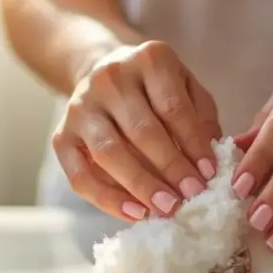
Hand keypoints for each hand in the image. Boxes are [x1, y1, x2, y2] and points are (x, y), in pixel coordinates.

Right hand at [53, 40, 221, 220]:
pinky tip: (135, 213)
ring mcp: (81, 106)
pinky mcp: (61, 135)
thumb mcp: (187, 87)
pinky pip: (80, 174)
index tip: (209, 174)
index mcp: (148, 59)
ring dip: (141, 186)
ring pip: (109, 153)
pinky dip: (107, 198)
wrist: (102, 69)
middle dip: (170, 169)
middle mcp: (110, 78)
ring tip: (167, 209)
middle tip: (192, 197)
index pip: (172, 107)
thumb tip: (211, 162)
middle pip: (142, 131)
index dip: (192, 144)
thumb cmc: (156, 87)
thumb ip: (202, 119)